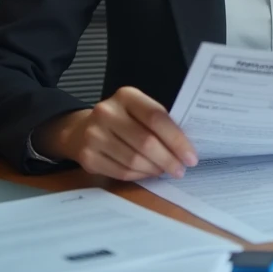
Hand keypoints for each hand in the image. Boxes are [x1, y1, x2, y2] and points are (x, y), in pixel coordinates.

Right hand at [34, 87, 197, 181]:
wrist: (81, 129)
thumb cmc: (122, 119)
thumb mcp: (139, 110)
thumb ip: (160, 122)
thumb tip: (187, 148)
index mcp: (126, 96)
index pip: (156, 118)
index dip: (177, 140)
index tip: (191, 156)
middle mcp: (106, 112)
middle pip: (146, 142)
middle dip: (168, 159)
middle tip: (181, 170)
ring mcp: (94, 135)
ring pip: (134, 160)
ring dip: (155, 169)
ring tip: (166, 171)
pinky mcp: (88, 157)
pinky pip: (121, 172)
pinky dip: (140, 175)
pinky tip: (149, 173)